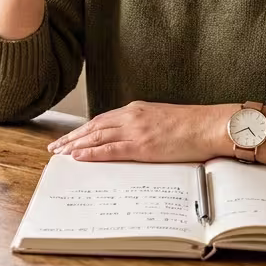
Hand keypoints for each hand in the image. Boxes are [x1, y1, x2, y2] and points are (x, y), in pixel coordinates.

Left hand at [46, 101, 232, 162]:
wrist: (210, 125)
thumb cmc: (192, 125)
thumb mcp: (162, 118)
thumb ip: (145, 124)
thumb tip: (134, 135)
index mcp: (137, 109)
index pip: (102, 119)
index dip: (83, 129)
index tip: (69, 137)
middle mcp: (132, 116)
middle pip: (94, 127)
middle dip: (72, 138)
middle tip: (55, 147)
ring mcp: (136, 130)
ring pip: (97, 137)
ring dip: (76, 146)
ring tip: (60, 153)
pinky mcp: (143, 145)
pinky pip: (111, 150)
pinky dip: (92, 153)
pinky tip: (79, 156)